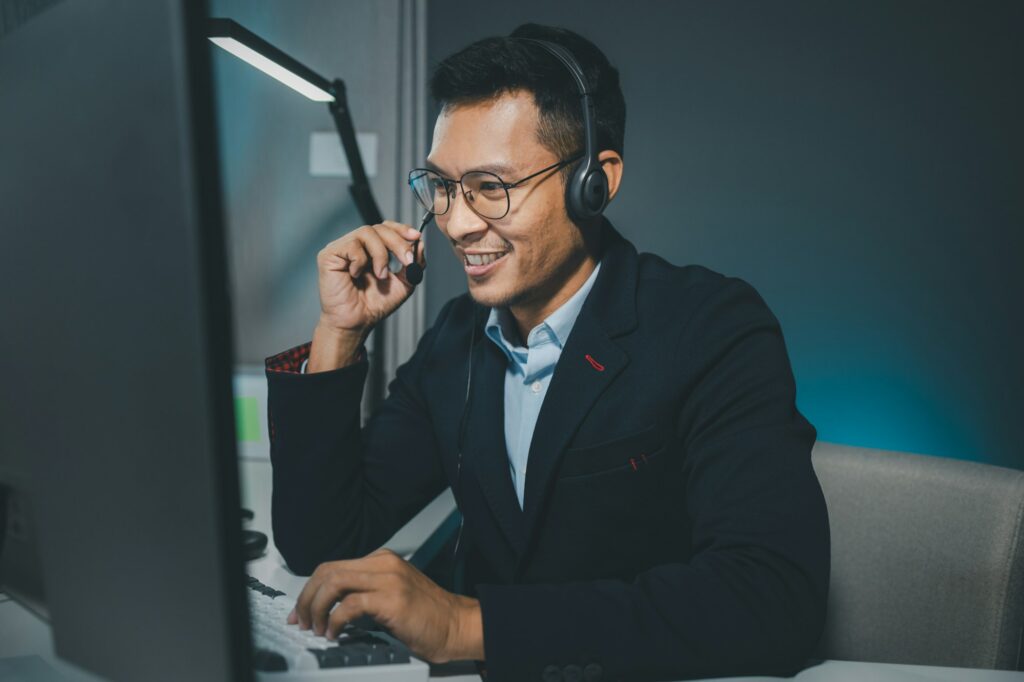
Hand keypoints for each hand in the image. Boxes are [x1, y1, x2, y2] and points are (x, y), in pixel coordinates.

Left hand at [288, 549, 483, 663]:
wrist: (457, 625)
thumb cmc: (428, 616)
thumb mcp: (392, 594)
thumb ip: (365, 593)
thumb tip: (329, 608)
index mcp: (382, 560)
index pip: (332, 566)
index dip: (310, 590)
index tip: (301, 611)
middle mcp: (383, 563)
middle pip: (328, 571)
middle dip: (306, 598)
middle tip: (301, 621)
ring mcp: (388, 579)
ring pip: (334, 583)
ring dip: (316, 608)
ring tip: (315, 628)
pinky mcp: (392, 599)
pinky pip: (350, 605)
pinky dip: (335, 621)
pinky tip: (335, 634)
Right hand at [316, 221, 426, 336]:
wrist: (357, 323)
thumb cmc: (374, 305)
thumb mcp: (404, 283)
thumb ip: (414, 264)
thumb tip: (420, 243)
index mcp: (371, 249)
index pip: (386, 227)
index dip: (401, 228)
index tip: (416, 236)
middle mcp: (356, 245)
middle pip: (379, 227)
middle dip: (398, 242)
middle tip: (407, 261)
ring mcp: (341, 248)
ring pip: (366, 232)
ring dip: (381, 254)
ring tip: (381, 275)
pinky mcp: (329, 255)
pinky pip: (351, 245)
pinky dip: (361, 260)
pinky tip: (357, 275)